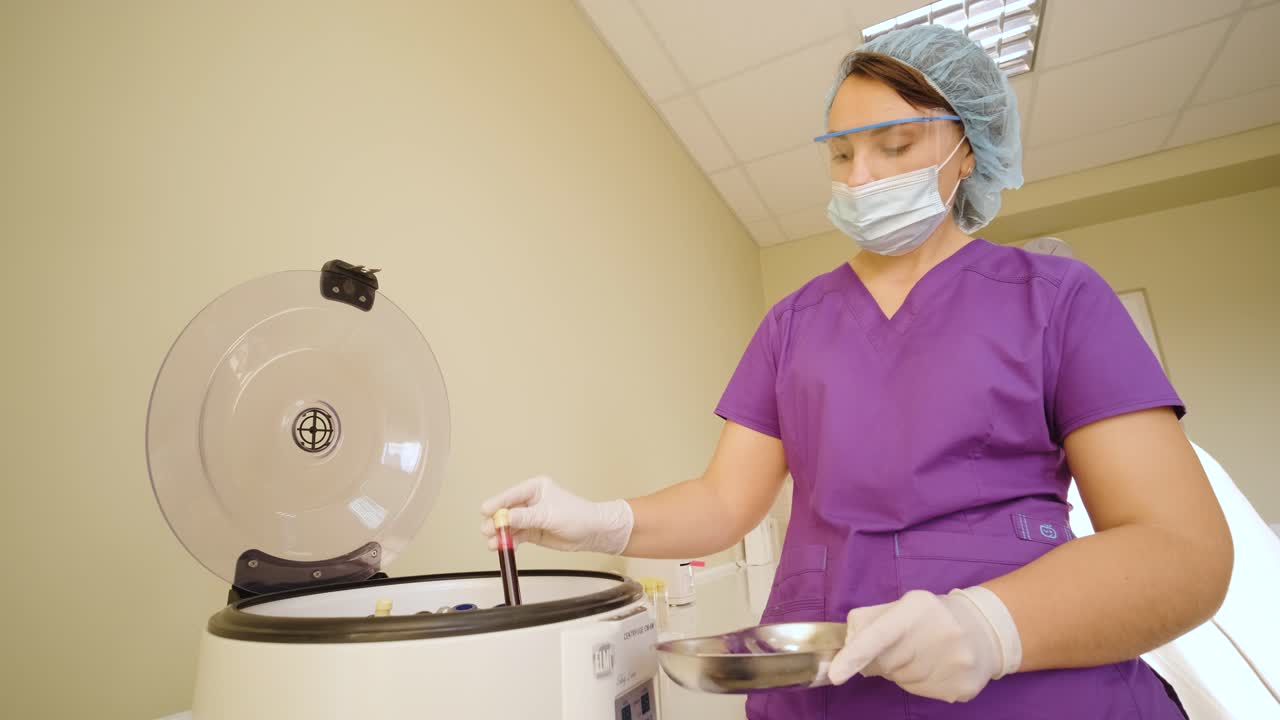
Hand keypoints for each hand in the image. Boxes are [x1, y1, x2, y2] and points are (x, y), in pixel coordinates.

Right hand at [479, 476, 633, 553]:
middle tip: (488, 530)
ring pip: (510, 525)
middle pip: (507, 510)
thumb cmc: (578, 516)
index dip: (497, 503)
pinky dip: (508, 541)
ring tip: (492, 542)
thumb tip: (504, 517)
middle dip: (497, 521)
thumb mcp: (548, 515)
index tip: (485, 511)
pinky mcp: (533, 531)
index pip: (511, 494)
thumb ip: (525, 517)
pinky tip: (501, 546)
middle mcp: (531, 501)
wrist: (593, 533)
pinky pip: (516, 536)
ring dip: (500, 534)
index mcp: (536, 488)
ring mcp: (531, 517)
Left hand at [828, 587, 1021, 702]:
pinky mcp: (962, 687)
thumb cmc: (930, 617)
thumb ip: (869, 622)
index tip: (836, 675)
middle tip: (902, 645)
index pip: (879, 634)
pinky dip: (921, 682)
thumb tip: (847, 648)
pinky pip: (922, 693)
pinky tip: (936, 667)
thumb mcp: (902, 606)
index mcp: (917, 608)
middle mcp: (940, 634)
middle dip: (883, 658)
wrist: (983, 629)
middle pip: (886, 663)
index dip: (855, 655)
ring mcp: (955, 664)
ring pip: (902, 680)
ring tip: (923, 653)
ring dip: (902, 671)